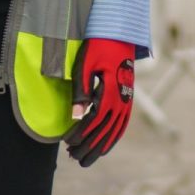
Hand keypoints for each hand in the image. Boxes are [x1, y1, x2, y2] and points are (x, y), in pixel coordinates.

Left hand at [65, 38, 134, 166]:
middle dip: (88, 147)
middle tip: (73, 158)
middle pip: (104, 132)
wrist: (118, 36)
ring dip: (99, 147)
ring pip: (114, 132)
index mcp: (111, 94)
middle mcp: (122, 102)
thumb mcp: (85, 65)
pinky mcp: (128, 100)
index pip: (94, 122)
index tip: (67, 143)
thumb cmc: (97, 47)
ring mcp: (127, 102)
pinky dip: (112, 139)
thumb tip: (77, 117)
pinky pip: (121, 126)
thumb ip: (81, 91)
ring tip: (85, 159)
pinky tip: (104, 146)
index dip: (80, 135)